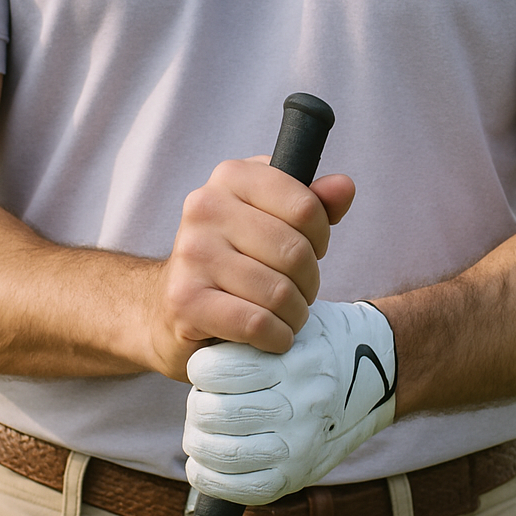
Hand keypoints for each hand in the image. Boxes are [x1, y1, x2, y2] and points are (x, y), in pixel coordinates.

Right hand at [146, 158, 354, 381]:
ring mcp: (192, 254)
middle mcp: (205, 207)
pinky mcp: (185, 301)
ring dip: (293, 316)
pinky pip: (256, 324)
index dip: (319, 238)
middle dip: (307, 283)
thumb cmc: (235, 262)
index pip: (305, 207)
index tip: (307, 251)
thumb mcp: (274, 222)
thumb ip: (313, 205)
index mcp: (231, 176)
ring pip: (279, 292)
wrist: (171, 309)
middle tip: (294, 293)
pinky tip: (270, 336)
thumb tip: (344, 187)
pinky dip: (275, 338)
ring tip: (281, 316)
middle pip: (295, 252)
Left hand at [182, 300, 396, 503]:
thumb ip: (248, 335)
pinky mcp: (299, 474)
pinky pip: (242, 489)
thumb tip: (195, 354)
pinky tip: (205, 463)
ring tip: (202, 431)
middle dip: (197, 407)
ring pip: (223, 452)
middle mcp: (300, 404)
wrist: (377, 372)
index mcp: (293, 363)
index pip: (219, 370)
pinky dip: (211, 478)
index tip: (206, 368)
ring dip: (199, 442)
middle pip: (215, 414)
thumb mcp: (290, 323)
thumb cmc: (318, 344)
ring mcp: (301, 444)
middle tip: (203, 400)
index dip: (201, 369)